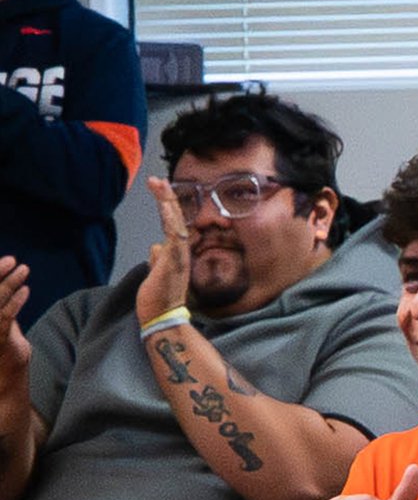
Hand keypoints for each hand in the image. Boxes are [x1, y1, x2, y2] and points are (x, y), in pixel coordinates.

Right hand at [0, 256, 30, 371]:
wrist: (4, 384)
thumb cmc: (5, 354)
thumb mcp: (3, 326)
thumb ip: (3, 307)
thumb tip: (9, 286)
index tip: (6, 261)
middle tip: (12, 260)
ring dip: (9, 283)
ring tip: (23, 269)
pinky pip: (5, 316)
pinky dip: (16, 302)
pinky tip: (26, 290)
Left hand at [136, 177, 191, 327]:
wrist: (162, 319)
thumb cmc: (159, 301)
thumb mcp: (156, 274)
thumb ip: (157, 259)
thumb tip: (155, 247)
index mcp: (176, 255)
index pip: (173, 225)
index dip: (167, 206)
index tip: (159, 189)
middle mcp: (181, 253)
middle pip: (177, 219)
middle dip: (167, 198)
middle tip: (157, 180)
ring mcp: (179, 256)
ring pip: (175, 223)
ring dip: (167, 202)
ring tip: (159, 184)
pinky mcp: (174, 261)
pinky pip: (175, 235)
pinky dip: (171, 218)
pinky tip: (165, 203)